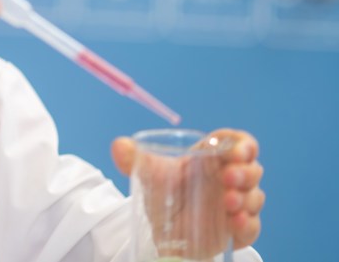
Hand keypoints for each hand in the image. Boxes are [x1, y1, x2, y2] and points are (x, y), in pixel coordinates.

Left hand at [112, 129, 263, 252]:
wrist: (162, 231)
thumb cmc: (163, 193)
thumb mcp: (148, 175)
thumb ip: (133, 158)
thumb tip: (119, 145)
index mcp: (212, 158)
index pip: (238, 144)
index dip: (242, 145)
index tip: (237, 151)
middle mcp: (229, 179)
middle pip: (252, 169)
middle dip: (245, 172)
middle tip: (229, 179)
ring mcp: (237, 204)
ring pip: (255, 197)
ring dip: (246, 199)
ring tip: (228, 203)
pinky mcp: (238, 230)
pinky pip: (252, 227)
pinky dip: (247, 225)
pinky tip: (235, 223)